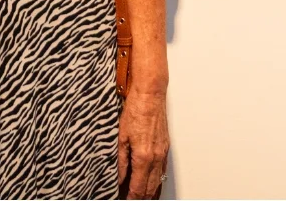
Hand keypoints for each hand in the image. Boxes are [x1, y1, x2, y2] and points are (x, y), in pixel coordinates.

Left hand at [117, 82, 168, 198]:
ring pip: (158, 181)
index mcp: (143, 157)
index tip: (125, 200)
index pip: (138, 187)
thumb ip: (121, 161)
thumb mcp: (121, 137)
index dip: (131, 197)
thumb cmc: (136, 110)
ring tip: (140, 197)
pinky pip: (162, 171)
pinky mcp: (165, 148)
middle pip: (150, 188)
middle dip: (141, 198)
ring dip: (150, 192)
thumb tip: (120, 178)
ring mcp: (162, 153)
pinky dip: (157, 181)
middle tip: (131, 199)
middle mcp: (156, 157)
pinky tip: (151, 183)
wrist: (150, 94)